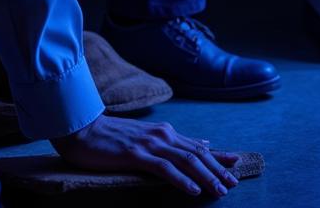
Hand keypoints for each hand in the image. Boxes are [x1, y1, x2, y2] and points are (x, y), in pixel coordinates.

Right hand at [50, 112, 239, 197]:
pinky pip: (164, 169)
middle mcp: (163, 135)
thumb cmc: (111, 137)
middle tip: (234, 183)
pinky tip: (193, 190)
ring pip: (186, 161)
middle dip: (217, 170)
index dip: (218, 156)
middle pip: (197, 154)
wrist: (83, 129)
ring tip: (220, 190)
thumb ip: (172, 142)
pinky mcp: (137, 155)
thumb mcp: (147, 137)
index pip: (197, 146)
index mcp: (165, 133)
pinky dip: (182, 180)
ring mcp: (150, 145)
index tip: (236, 164)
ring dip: (206, 177)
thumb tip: (202, 143)